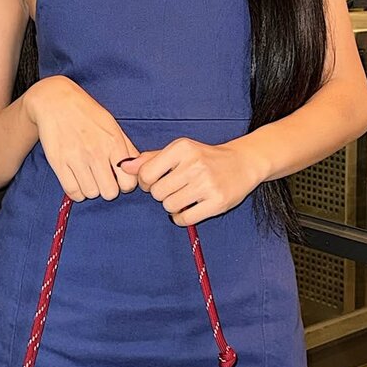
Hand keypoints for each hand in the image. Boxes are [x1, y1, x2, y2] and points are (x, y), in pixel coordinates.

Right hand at [24, 76, 140, 201]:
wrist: (55, 100)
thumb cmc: (87, 112)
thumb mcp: (112, 125)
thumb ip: (126, 147)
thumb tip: (137, 167)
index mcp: (113, 142)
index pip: (129, 182)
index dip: (125, 185)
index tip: (118, 179)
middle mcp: (96, 152)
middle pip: (110, 193)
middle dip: (108, 188)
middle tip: (102, 179)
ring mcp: (76, 158)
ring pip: (91, 194)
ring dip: (91, 189)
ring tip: (88, 176)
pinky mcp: (58, 163)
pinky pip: (72, 191)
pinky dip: (76, 191)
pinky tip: (77, 180)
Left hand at [117, 137, 260, 224]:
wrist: (242, 163)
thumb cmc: (205, 157)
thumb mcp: (179, 151)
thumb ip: (150, 159)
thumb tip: (124, 166)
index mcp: (182, 148)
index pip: (146, 174)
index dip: (146, 182)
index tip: (155, 182)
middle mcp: (194, 164)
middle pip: (157, 192)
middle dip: (161, 194)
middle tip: (173, 189)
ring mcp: (207, 184)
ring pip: (169, 206)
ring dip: (172, 206)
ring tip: (184, 197)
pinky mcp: (217, 202)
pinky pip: (185, 218)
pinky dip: (181, 217)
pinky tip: (189, 208)